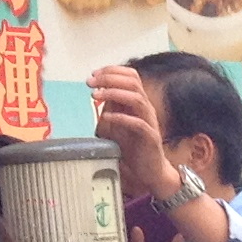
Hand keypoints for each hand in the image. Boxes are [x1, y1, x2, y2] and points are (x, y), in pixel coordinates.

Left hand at [88, 67, 171, 197]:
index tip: (93, 74)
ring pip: (137, 98)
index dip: (112, 71)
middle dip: (110, 78)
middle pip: (133, 82)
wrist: (149, 170)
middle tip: (90, 82)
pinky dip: (121, 118)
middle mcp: (146, 108)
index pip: (131, 76)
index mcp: (138, 102)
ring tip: (95, 96)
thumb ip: (110, 107)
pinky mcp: (150, 137)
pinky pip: (138, 123)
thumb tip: (97, 91)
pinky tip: (106, 117)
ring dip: (114, 93)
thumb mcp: (116, 123)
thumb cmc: (132, 146)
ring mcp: (149, 122)